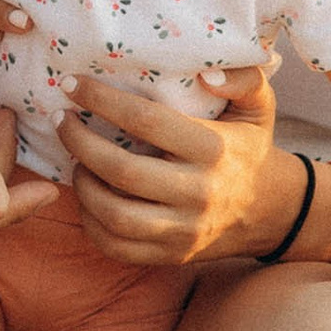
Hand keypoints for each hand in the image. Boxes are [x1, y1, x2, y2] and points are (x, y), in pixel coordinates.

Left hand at [59, 65, 282, 265]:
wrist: (270, 211)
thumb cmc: (249, 147)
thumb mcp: (258, 105)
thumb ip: (242, 77)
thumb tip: (206, 75)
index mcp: (214, 149)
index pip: (146, 121)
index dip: (101, 100)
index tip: (72, 84)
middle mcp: (199, 192)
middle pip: (122, 170)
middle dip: (79, 142)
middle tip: (61, 121)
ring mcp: (184, 230)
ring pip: (114, 215)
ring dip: (82, 186)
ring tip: (74, 161)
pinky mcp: (172, 255)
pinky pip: (117, 247)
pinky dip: (91, 223)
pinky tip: (87, 198)